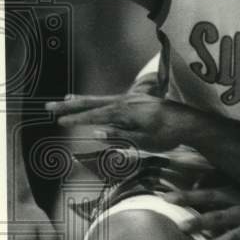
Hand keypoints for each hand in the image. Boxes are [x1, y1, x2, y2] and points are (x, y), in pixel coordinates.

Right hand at [46, 93, 189, 151]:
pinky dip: (98, 102)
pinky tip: (92, 104)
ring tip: (65, 100)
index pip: (96, 116)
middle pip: (94, 102)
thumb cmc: (169, 134)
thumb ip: (121, 136)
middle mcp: (127, 101)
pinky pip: (112, 101)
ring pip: (102, 99)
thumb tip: (98, 132)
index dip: (77, 119)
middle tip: (49, 106)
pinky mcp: (137, 101)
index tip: (60, 122)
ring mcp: (132, 99)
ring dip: (82, 101)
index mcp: (127, 111)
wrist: (190, 122)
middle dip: (71, 105)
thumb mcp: (146, 141)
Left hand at [161, 186, 239, 239]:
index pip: (208, 195)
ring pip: (232, 238)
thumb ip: (214, 179)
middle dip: (200, 222)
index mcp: (234, 193)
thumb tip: (194, 185)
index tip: (167, 199)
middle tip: (181, 227)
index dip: (188, 197)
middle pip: (218, 217)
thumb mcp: (236, 178)